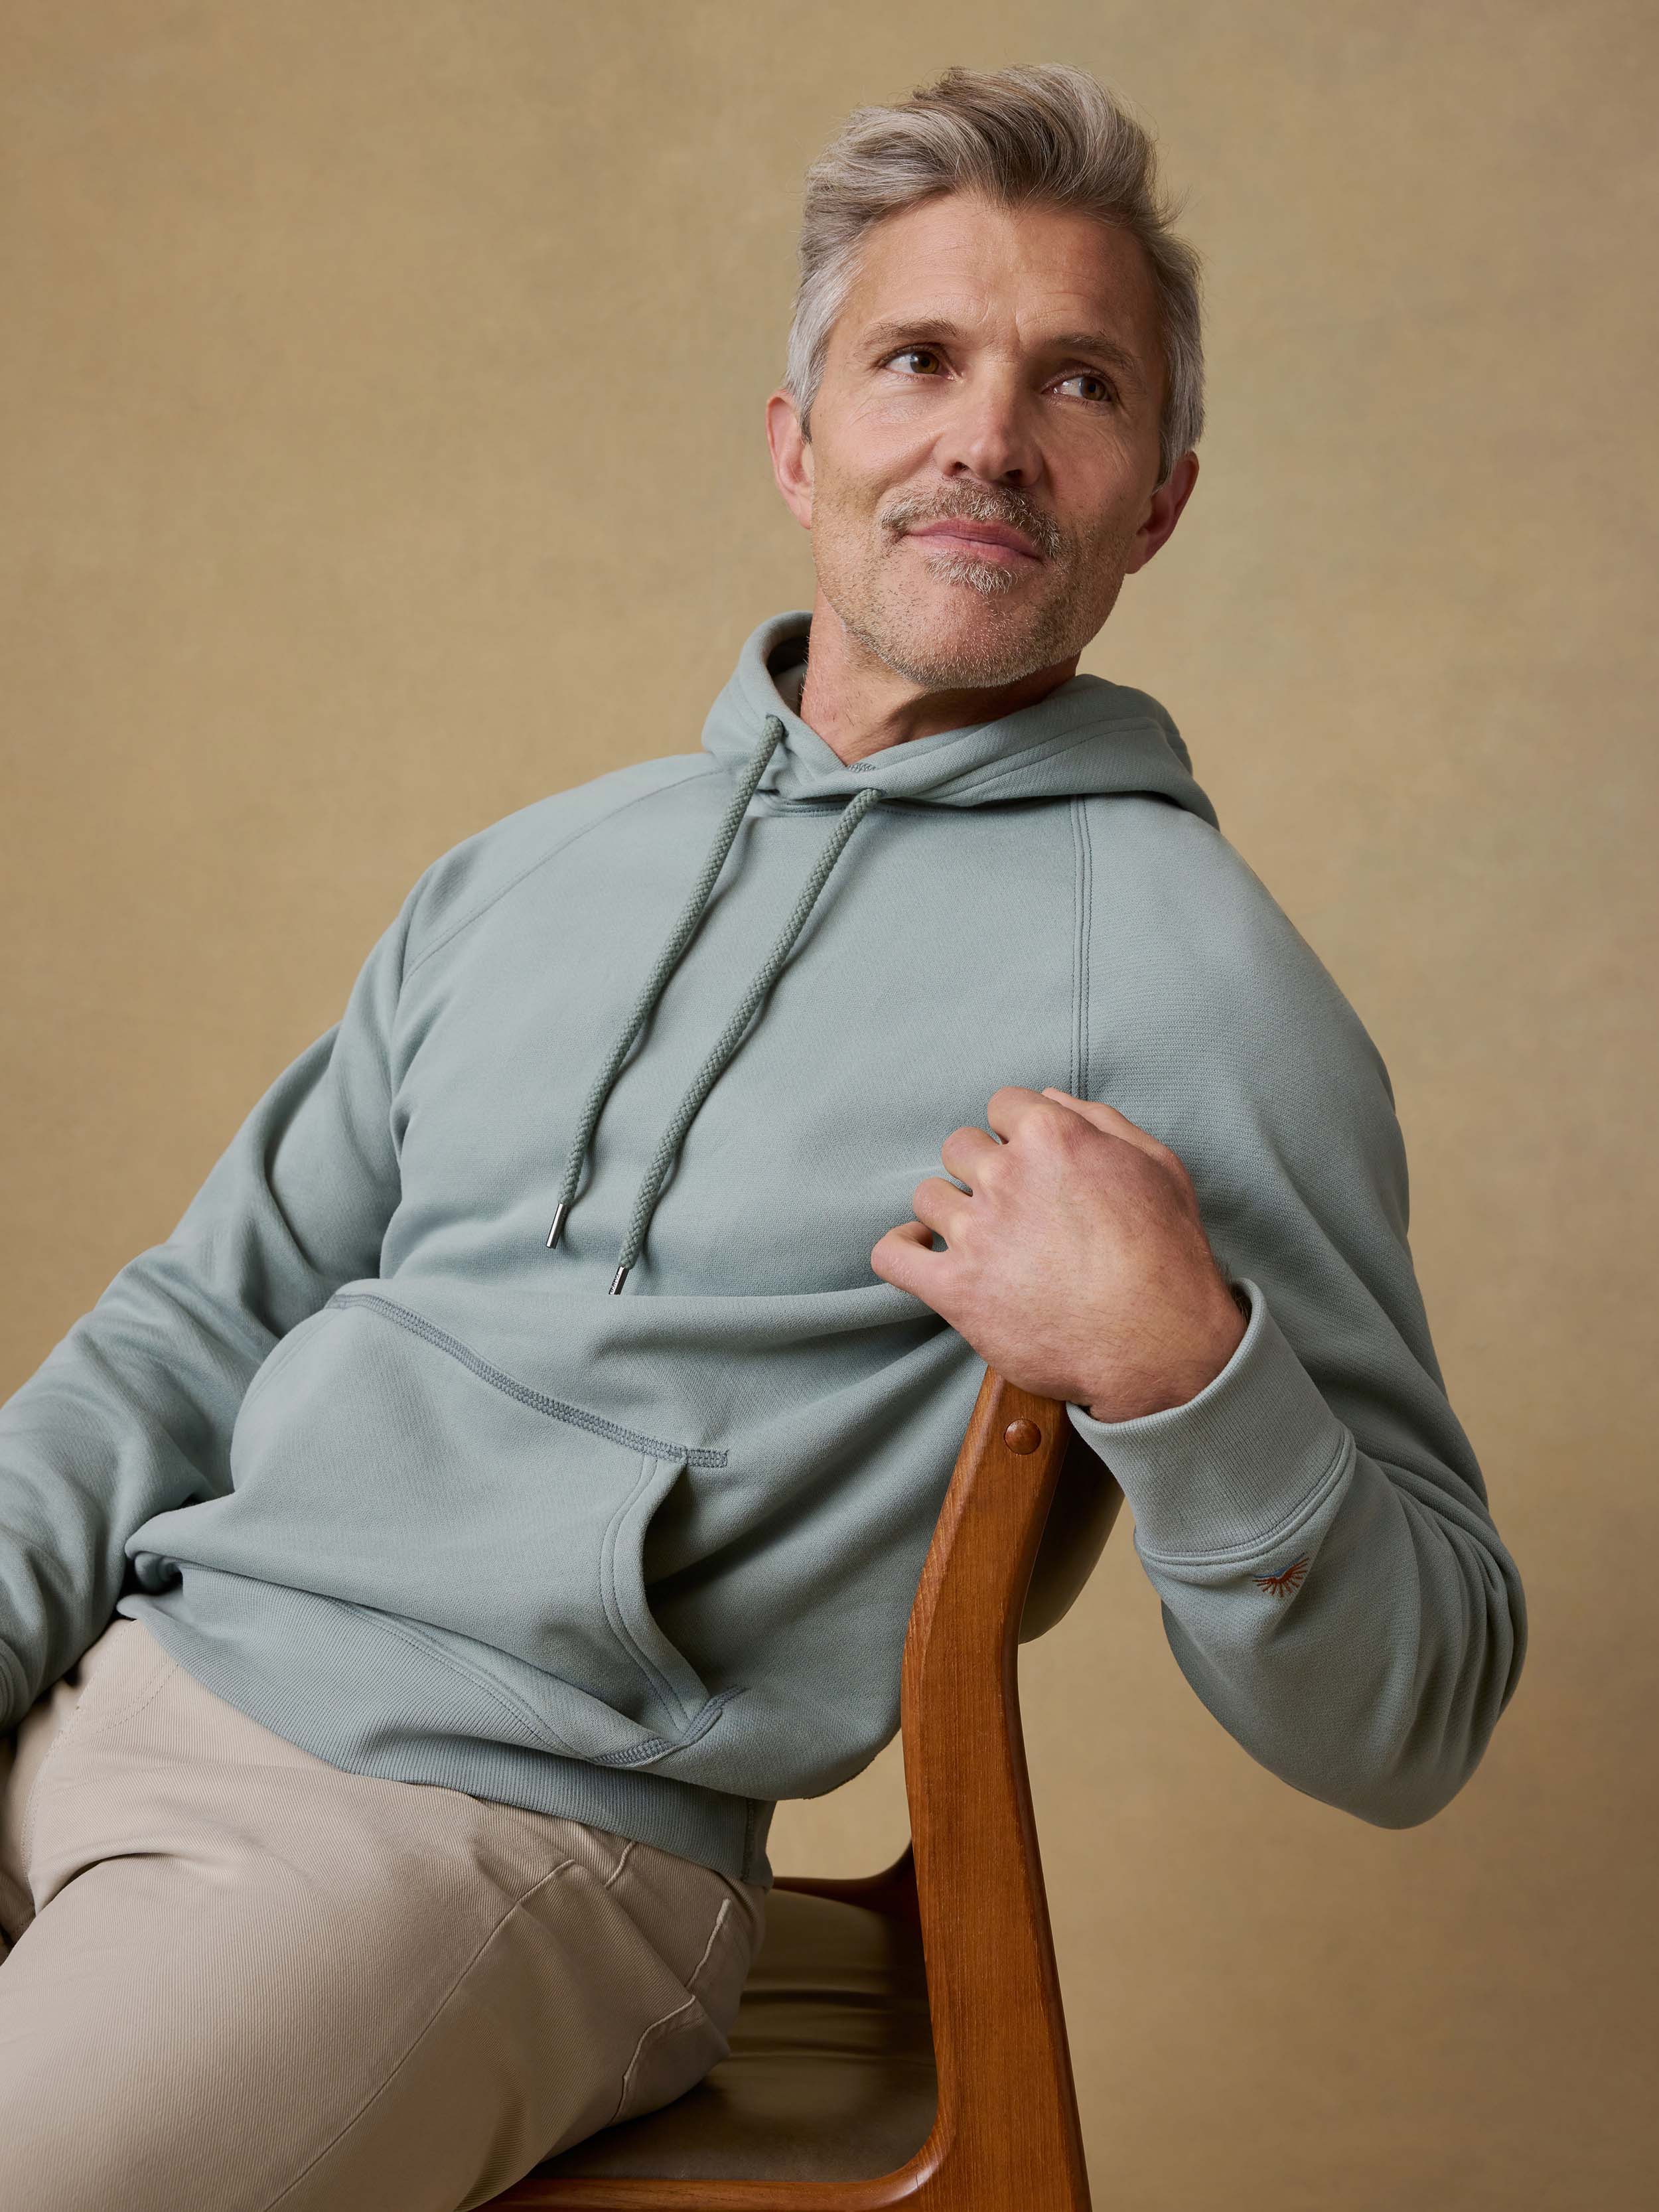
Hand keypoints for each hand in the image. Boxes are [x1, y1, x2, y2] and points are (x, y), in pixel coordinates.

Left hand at [869, 1085, 1247, 1421]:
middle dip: (982, 1169)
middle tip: (1012, 1206)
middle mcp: (1006, 1177)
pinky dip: (899, 1248)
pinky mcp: (956, 1290)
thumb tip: (1047, 1096)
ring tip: (980, 1237)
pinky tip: (921, 1250)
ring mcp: (976, 1233)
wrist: (1161, 1344)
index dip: (1016, 1132)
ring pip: (928, 1196)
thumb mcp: (1157, 1166)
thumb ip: (1100, 1121)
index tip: (1030, 1162)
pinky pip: (892, 1255)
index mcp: (1052, 1138)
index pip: (1002, 1105)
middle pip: (960, 1147)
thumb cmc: (1168, 1255)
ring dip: (950, 1211)